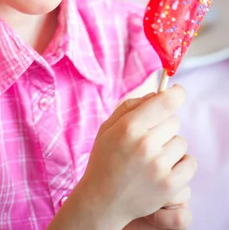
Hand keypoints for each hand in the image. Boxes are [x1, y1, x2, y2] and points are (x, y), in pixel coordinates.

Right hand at [78, 85, 196, 228]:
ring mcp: (158, 166)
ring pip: (181, 142)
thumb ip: (131, 105)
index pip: (164, 103)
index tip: (179, 91)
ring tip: (154, 156)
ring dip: (171, 146)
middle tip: (150, 138)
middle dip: (164, 126)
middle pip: (174, 121)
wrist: (102, 200)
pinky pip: (190, 163)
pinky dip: (181, 164)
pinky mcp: (169, 185)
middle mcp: (145, 144)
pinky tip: (166, 167)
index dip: (176, 94)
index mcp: (129, 127)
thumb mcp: (108, 126)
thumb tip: (156, 94)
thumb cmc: (105, 158)